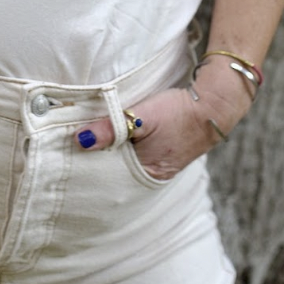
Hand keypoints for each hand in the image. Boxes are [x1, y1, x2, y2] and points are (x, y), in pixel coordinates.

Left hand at [75, 61, 253, 178]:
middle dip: (96, 162)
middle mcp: (151, 177)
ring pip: (124, 166)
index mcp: (146, 173)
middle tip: (75, 148)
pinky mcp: (163, 157)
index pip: (107, 176)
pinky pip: (135, 160)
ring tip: (90, 144)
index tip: (70, 151)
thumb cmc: (177, 111)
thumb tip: (80, 139)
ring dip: (109, 156)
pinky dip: (123, 153)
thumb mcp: (141, 115)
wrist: (213, 106)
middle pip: (115, 174)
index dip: (89, 163)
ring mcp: (159, 168)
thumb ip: (112, 128)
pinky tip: (114, 144)